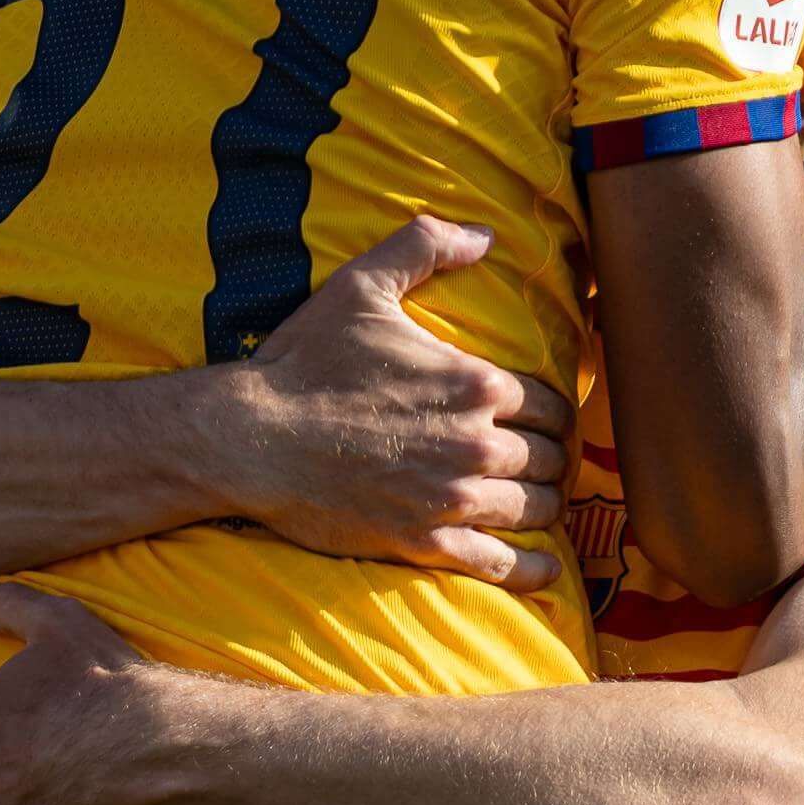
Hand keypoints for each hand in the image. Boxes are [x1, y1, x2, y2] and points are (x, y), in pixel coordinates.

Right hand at [208, 219, 571, 589]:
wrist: (250, 437)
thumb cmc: (304, 361)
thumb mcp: (361, 286)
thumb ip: (425, 246)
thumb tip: (484, 234)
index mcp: (475, 383)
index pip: (551, 404)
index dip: (553, 412)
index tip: (545, 421)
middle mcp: (475, 444)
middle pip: (549, 459)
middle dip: (551, 460)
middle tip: (543, 463)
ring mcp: (451, 498)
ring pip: (534, 510)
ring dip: (544, 506)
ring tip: (538, 504)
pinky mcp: (425, 543)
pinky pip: (501, 565)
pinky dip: (532, 571)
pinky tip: (546, 570)